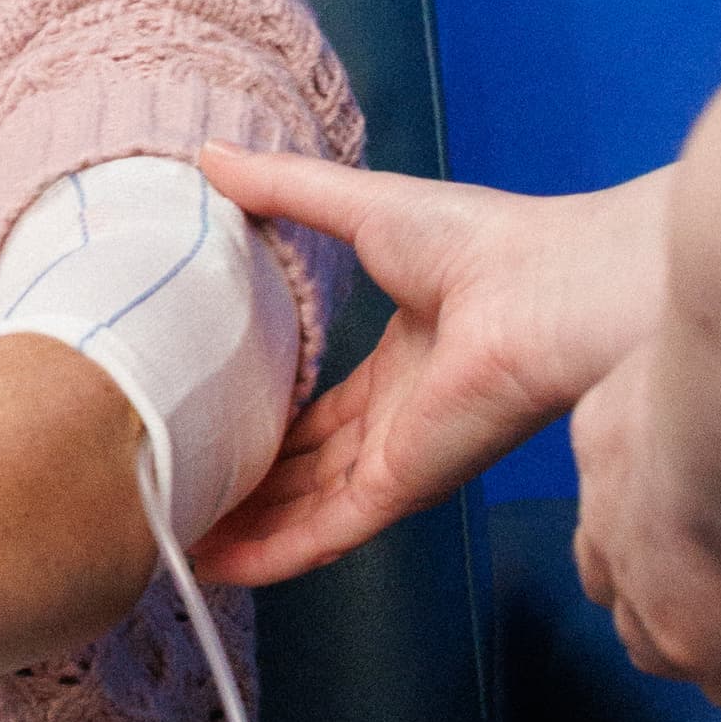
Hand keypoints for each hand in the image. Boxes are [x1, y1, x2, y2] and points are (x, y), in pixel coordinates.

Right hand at [193, 153, 675, 588]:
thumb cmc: (478, 243)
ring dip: (246, 529)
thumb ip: (283, 189)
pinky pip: (324, 530)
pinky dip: (271, 553)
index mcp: (405, 360)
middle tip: (173, 494)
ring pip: (307, 509)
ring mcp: (400, 458)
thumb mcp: (361, 206)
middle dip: (248, 488)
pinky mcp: (401, 486)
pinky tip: (215, 563)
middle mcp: (402, 418)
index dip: (266, 425)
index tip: (207, 431)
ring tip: (175, 542)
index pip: (322, 411)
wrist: (547, 290)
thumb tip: (209, 157)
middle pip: (309, 468)